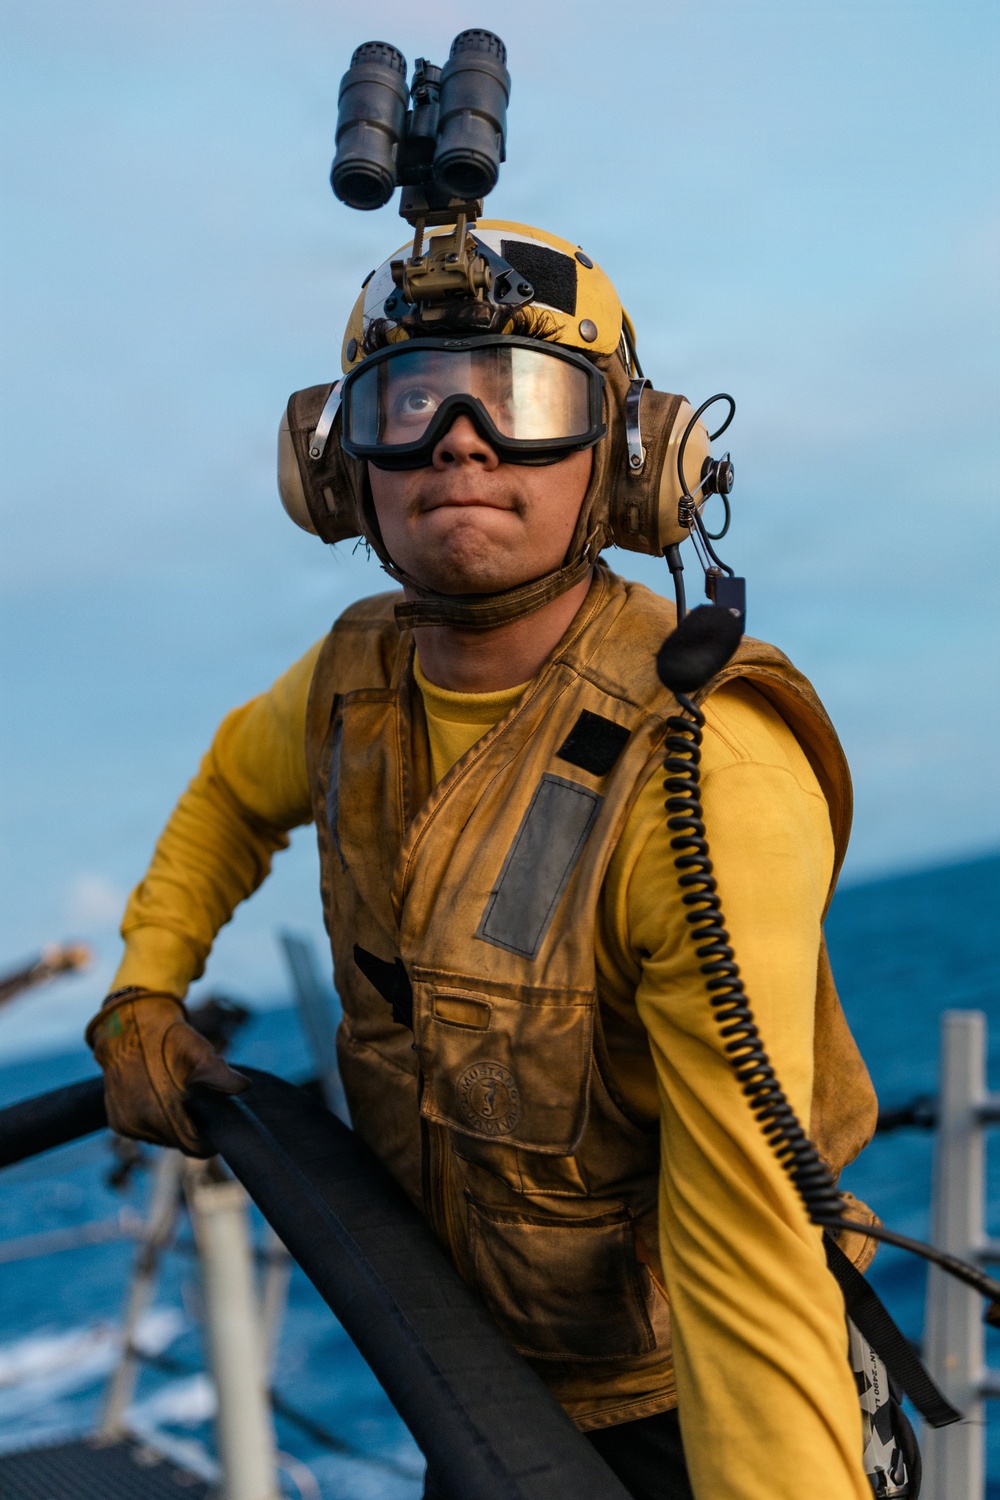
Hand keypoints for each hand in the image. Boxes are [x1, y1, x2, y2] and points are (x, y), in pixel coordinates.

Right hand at [86, 987, 248, 1156]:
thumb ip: (219, 1073)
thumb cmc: (168, 1039)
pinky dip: (156, 1121)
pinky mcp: (117, 1122)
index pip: (193, 1145)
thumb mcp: (198, 1051)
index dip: (210, 1139)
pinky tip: (161, 1100)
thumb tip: (244, 1087)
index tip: (218, 1126)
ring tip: (181, 1100)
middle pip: (178, 1143)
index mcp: (158, 1111)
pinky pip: (144, 1132)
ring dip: (174, 1126)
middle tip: (202, 1108)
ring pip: (161, 1139)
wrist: (129, 1027)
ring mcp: (125, 1124)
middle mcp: (138, 1123)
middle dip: (193, 1130)